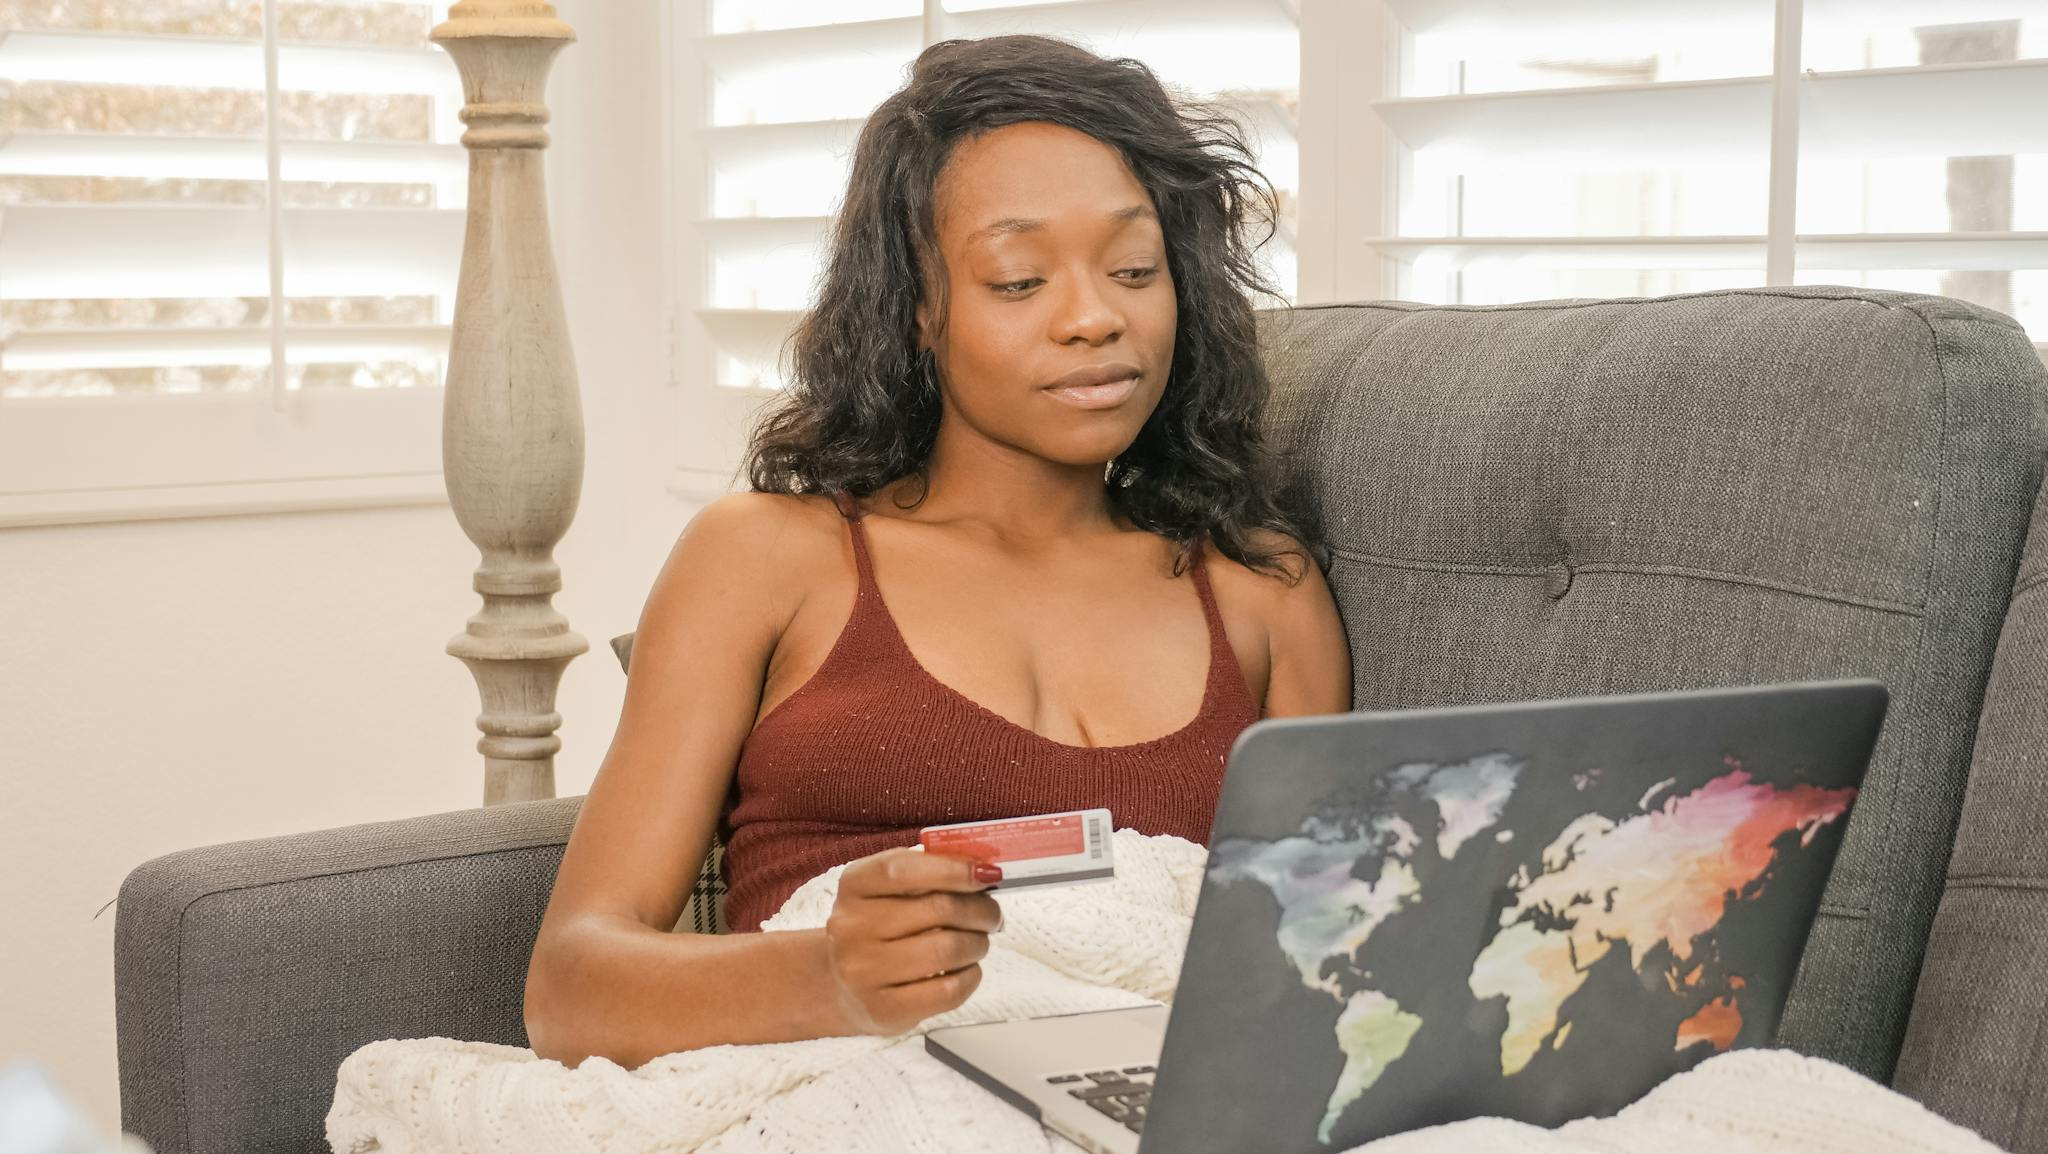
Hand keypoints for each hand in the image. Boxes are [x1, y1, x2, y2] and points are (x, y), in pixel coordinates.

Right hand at [823, 847, 1003, 1035]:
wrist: (847, 985)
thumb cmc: (881, 928)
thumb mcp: (890, 890)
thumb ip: (929, 872)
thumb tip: (984, 868)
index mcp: (853, 885)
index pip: (900, 869)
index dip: (951, 869)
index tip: (986, 874)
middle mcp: (851, 927)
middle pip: (937, 909)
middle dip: (980, 910)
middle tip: (992, 915)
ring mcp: (863, 971)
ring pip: (948, 950)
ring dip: (978, 943)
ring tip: (977, 942)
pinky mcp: (884, 1009)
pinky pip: (949, 990)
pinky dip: (971, 976)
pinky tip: (967, 970)